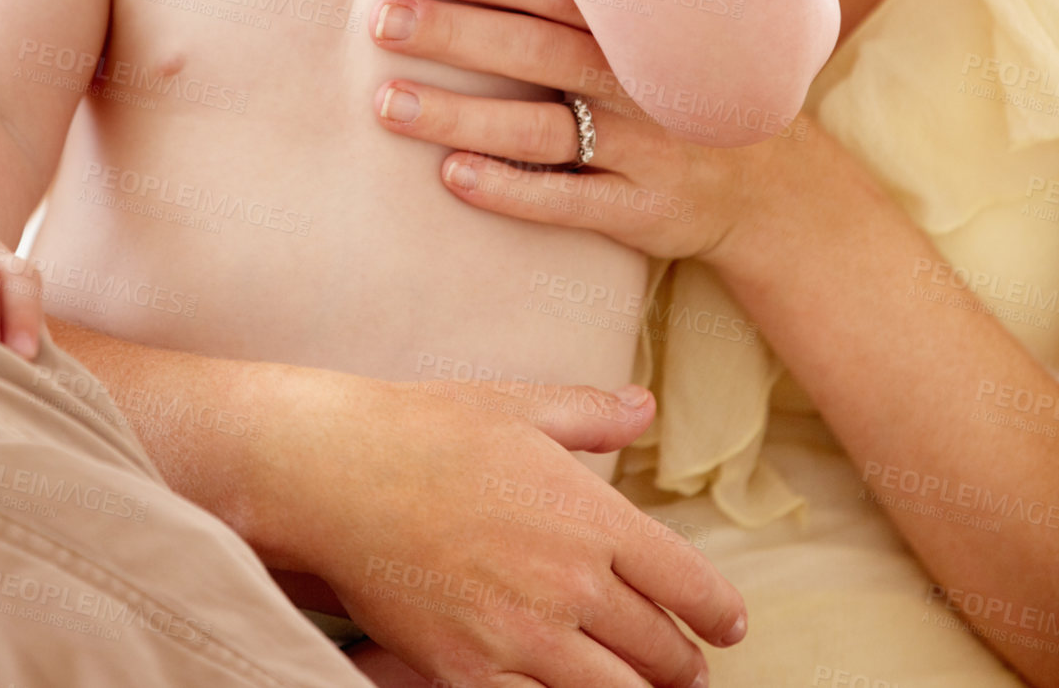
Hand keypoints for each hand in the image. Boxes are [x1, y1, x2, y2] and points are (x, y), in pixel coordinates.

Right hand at [277, 368, 744, 685]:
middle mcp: (568, 583)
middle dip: (681, 664)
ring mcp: (520, 636)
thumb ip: (592, 413)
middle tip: (685, 666)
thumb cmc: (427, 428)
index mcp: (590, 515)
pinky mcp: (469, 675)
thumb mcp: (519, 405)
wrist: (336, 472)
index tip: (730, 626)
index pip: (686, 582)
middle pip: (659, 652)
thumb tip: (646, 405)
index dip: (718, 613)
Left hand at [370, 0, 790, 265]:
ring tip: (388, 101)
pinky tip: (452, 175)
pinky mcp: (641, 210)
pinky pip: (568, 200)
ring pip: (541, 129)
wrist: (775, 186)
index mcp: (644, 24)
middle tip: (383, 20)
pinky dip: (510, 187)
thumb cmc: (690, 81)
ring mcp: (645, 149)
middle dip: (457, 33)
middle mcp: (644, 81)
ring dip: (459, 115)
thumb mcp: (676, 20)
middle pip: (539, 52)